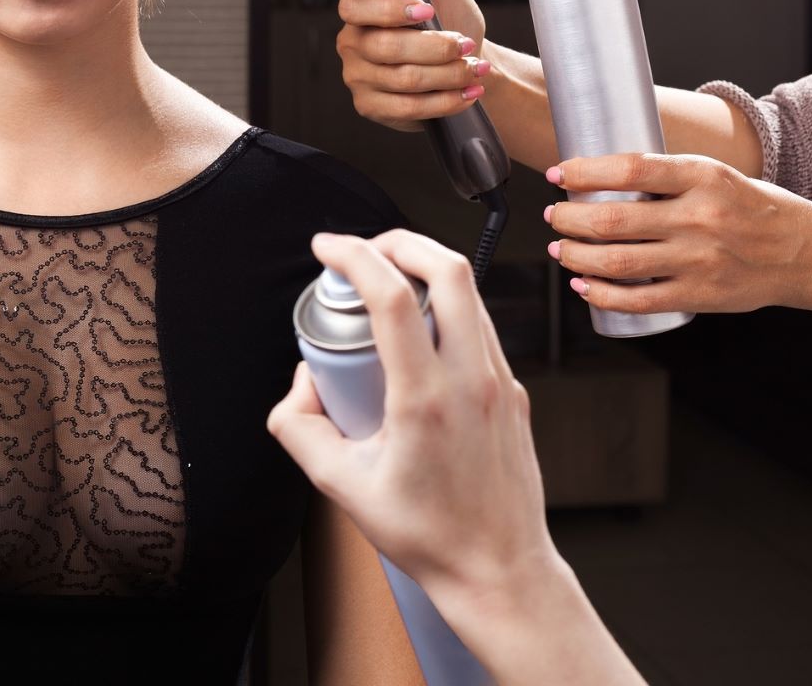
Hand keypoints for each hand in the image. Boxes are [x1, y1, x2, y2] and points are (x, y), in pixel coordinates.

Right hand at [268, 230, 552, 601]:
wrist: (499, 571)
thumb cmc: (428, 535)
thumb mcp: (339, 486)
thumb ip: (298, 427)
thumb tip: (301, 382)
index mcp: (425, 399)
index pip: (392, 295)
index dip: (352, 255)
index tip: (326, 248)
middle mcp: (471, 380)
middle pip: (448, 268)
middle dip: (399, 240)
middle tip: (363, 249)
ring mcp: (500, 383)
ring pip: (470, 293)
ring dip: (425, 270)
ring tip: (386, 284)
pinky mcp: (512, 393)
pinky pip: (481, 327)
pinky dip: (446, 307)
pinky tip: (418, 330)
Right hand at [335, 0, 491, 130]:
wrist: (464, 60)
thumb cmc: (450, 21)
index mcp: (360, 11)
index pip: (355, 8)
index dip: (389, 10)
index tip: (426, 10)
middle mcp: (352, 43)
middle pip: (386, 48)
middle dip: (435, 48)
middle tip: (463, 44)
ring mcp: (358, 77)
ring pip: (403, 79)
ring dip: (447, 75)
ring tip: (473, 69)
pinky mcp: (370, 106)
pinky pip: (407, 107)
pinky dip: (444, 101)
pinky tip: (465, 92)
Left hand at [546, 154, 811, 315]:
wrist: (806, 252)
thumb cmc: (752, 208)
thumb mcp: (716, 175)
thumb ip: (666, 178)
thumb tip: (596, 177)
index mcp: (704, 177)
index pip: (630, 170)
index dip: (584, 172)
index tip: (558, 174)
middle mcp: (700, 218)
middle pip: (612, 220)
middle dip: (568, 218)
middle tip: (554, 215)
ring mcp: (699, 261)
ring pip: (616, 262)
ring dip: (574, 256)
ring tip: (560, 248)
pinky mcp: (700, 295)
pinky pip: (637, 300)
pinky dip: (600, 294)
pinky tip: (582, 285)